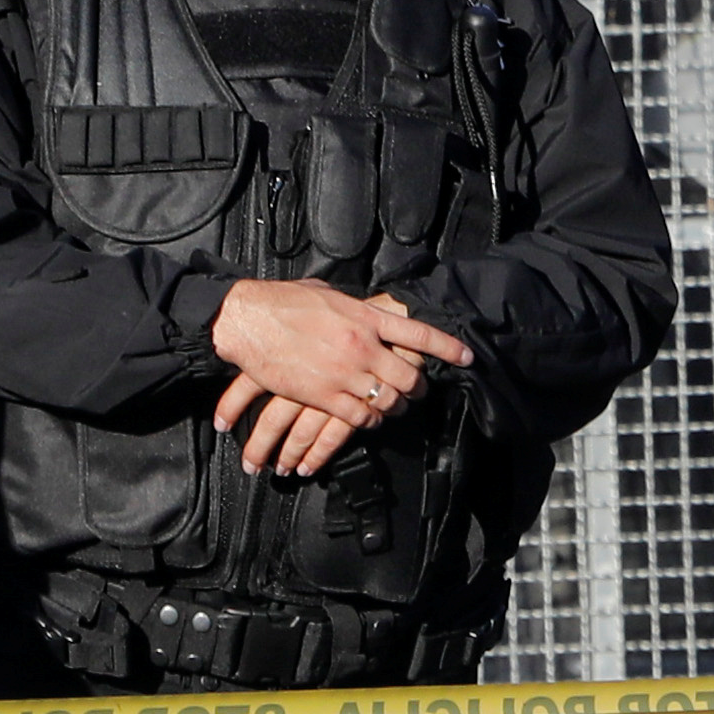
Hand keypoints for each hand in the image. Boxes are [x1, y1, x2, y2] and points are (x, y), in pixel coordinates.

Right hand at [207, 277, 469, 468]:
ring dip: (395, 407)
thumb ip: (354, 306)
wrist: (247, 320)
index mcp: (365, 316)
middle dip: (418, 387)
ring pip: (388, 400)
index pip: (418, 332)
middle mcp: (362, 345)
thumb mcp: (327, 293)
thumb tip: (367, 309)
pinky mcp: (323, 395)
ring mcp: (344, 372)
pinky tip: (368, 419)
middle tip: (418, 391)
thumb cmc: (283, 301)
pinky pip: (360, 417)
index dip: (447, 347)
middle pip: (409, 376)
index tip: (466, 357)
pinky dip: (370, 420)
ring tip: (395, 407)